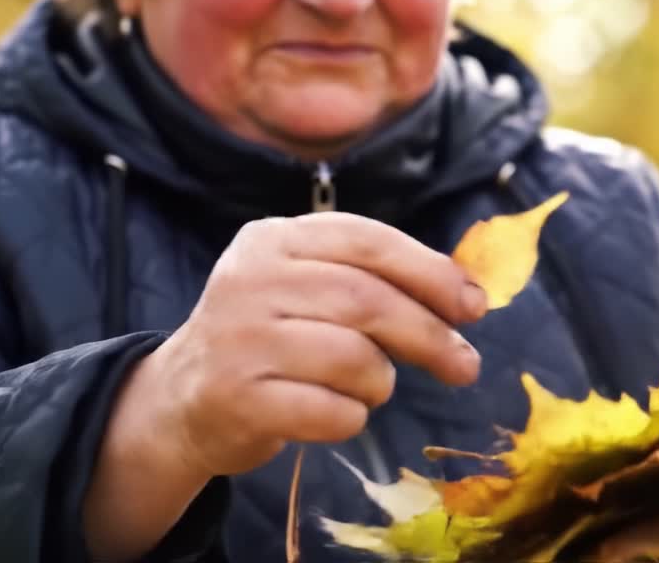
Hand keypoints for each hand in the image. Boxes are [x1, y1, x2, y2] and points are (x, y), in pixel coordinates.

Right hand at [129, 212, 488, 478]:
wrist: (184, 400)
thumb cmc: (273, 338)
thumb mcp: (309, 287)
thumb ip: (376, 280)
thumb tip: (470, 298)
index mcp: (274, 240)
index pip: (368, 241)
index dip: (431, 273)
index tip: (474, 306)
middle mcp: (250, 281)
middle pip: (367, 301)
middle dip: (429, 334)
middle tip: (465, 365)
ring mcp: (238, 340)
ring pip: (355, 358)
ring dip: (381, 382)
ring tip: (369, 387)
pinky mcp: (237, 400)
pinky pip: (333, 411)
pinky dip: (351, 417)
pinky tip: (334, 412)